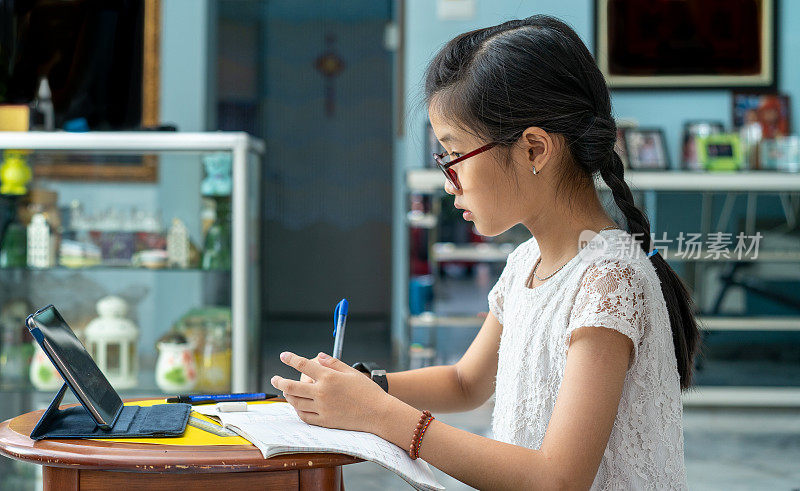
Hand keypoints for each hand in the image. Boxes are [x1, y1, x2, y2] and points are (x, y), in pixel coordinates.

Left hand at [271, 351, 390, 433]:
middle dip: (280, 381)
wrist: (378, 413)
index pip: (304, 365)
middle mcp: (322, 393)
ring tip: (285, 391)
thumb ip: (333, 363)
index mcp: (329, 377)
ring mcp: (322, 408)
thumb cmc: (367, 391)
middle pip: (292, 386)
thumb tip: (318, 356)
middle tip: (274, 379)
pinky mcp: (325, 421)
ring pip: (296, 402)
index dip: (291, 359)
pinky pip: (305, 416)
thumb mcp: (351, 372)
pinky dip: (297, 410)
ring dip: (288, 396)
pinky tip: (296, 406)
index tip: (283, 356)